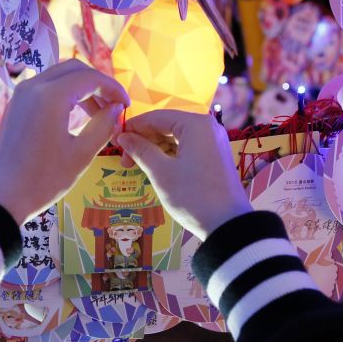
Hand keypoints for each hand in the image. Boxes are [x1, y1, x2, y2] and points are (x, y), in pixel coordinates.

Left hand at [0, 59, 128, 222]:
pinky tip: (74, 118)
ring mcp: (20, 95)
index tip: (126, 105)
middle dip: (98, 85)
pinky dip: (63, 95)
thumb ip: (103, 126)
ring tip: (97, 115)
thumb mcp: (81, 155)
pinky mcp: (14, 106)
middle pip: (74, 70)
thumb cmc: (43, 180)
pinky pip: (44, 89)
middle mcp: (33, 86)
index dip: (113, 89)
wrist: (0, 198)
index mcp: (51, 96)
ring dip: (81, 89)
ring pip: (58, 77)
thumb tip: (116, 108)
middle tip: (113, 107)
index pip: (91, 78)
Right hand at [115, 110, 251, 239]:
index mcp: (195, 124)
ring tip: (137, 166)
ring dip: (155, 150)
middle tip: (125, 160)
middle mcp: (207, 127)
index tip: (115, 141)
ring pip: (176, 138)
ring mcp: (214, 142)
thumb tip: (123, 137)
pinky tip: (156, 168)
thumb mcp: (161, 172)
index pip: (156, 117)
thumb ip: (141, 150)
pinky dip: (170, 156)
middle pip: (167, 126)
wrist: (227, 224)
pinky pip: (187, 149)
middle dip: (144, 141)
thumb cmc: (192, 196)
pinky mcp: (216, 157)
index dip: (133, 127)